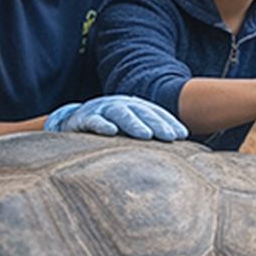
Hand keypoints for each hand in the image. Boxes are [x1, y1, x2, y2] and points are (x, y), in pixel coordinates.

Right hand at [45, 95, 187, 139]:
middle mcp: (120, 105)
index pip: (155, 113)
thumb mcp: (130, 129)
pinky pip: (93, 121)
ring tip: (146, 135)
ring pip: (120, 114)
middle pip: (142, 112)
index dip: (169, 122)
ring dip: (134, 124)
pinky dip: (101, 125)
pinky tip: (111, 131)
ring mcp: (101, 110)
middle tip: (170, 136)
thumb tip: (180, 150)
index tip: (182, 135)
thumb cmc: (110, 128)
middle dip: (157, 123)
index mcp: (135, 107)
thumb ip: (150, 135)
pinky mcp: (82, 119)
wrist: (73, 120)